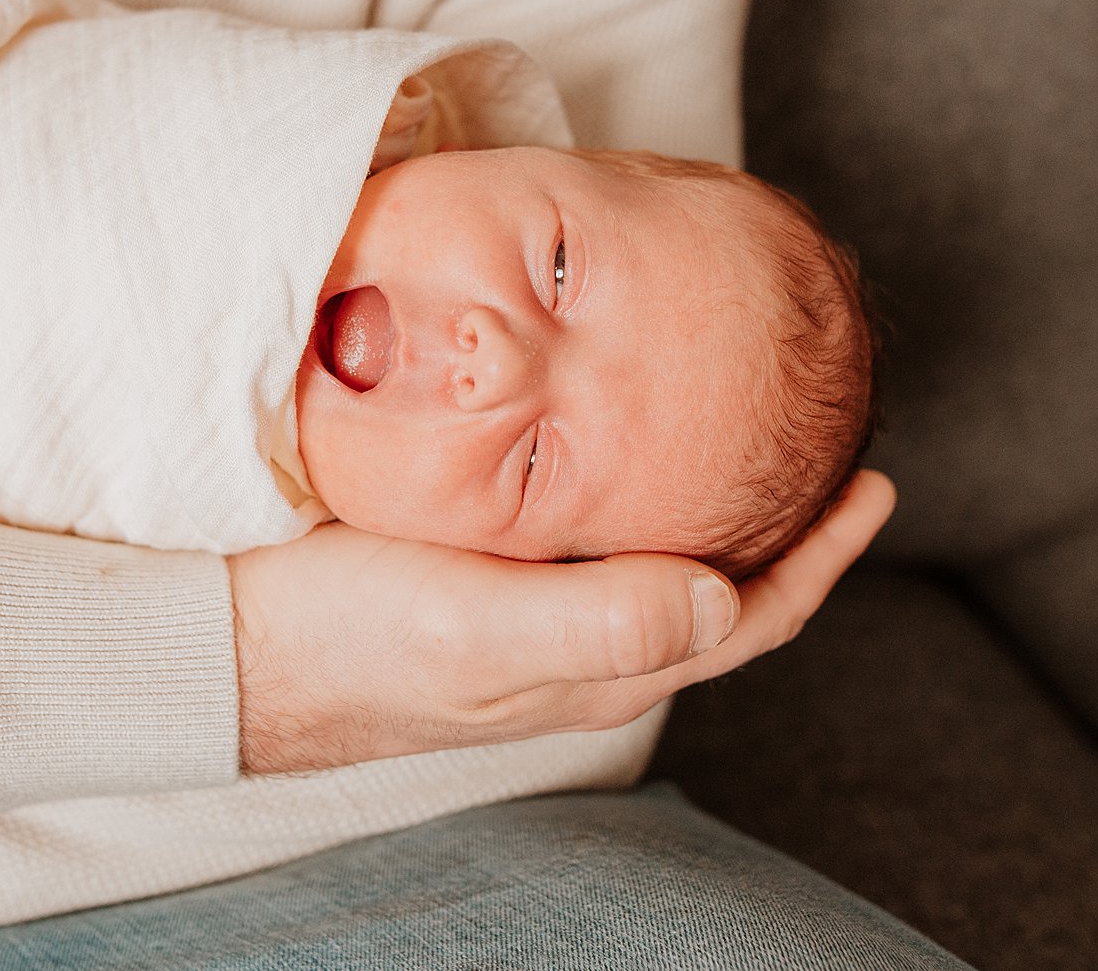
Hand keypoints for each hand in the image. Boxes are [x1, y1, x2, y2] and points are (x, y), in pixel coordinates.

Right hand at [230, 469, 894, 773]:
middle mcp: (573, 646)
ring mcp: (523, 614)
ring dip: (707, 502)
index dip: (821, 559)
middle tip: (819, 442)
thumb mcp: (475, 628)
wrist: (223, 643)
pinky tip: (605, 437)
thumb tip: (724, 587)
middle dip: (779, 526)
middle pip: (713, 586)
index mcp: (594, 665)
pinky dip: (623, 483)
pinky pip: (581, 531)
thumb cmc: (343, 637)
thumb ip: (599, 620)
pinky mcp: (472, 577)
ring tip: (735, 432)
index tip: (875, 485)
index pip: (745, 616)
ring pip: (650, 557)